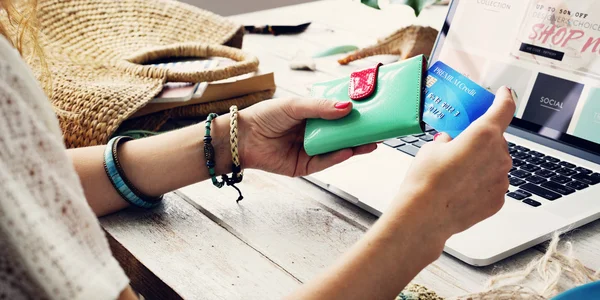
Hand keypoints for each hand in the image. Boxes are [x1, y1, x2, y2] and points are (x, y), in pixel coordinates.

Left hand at [237, 97, 376, 176]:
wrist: (242, 137)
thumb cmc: (265, 116)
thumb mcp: (295, 105)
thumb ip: (321, 107)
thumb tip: (347, 107)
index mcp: (313, 116)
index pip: (339, 115)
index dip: (356, 114)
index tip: (373, 110)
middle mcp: (314, 134)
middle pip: (342, 134)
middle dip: (361, 133)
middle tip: (380, 129)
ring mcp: (310, 151)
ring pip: (337, 150)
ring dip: (355, 147)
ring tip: (371, 142)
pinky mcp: (304, 167)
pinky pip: (324, 163)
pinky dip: (337, 157)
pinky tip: (348, 151)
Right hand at [394, 86, 515, 242]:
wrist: (425, 216)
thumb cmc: (426, 180)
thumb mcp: (431, 148)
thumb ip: (448, 140)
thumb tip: (451, 143)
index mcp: (483, 134)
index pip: (504, 108)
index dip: (505, 98)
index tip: (505, 93)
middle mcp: (499, 155)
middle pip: (496, 139)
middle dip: (481, 141)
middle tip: (460, 148)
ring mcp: (501, 179)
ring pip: (495, 163)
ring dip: (481, 163)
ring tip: (455, 174)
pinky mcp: (498, 199)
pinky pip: (493, 183)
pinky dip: (481, 183)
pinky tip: (460, 189)